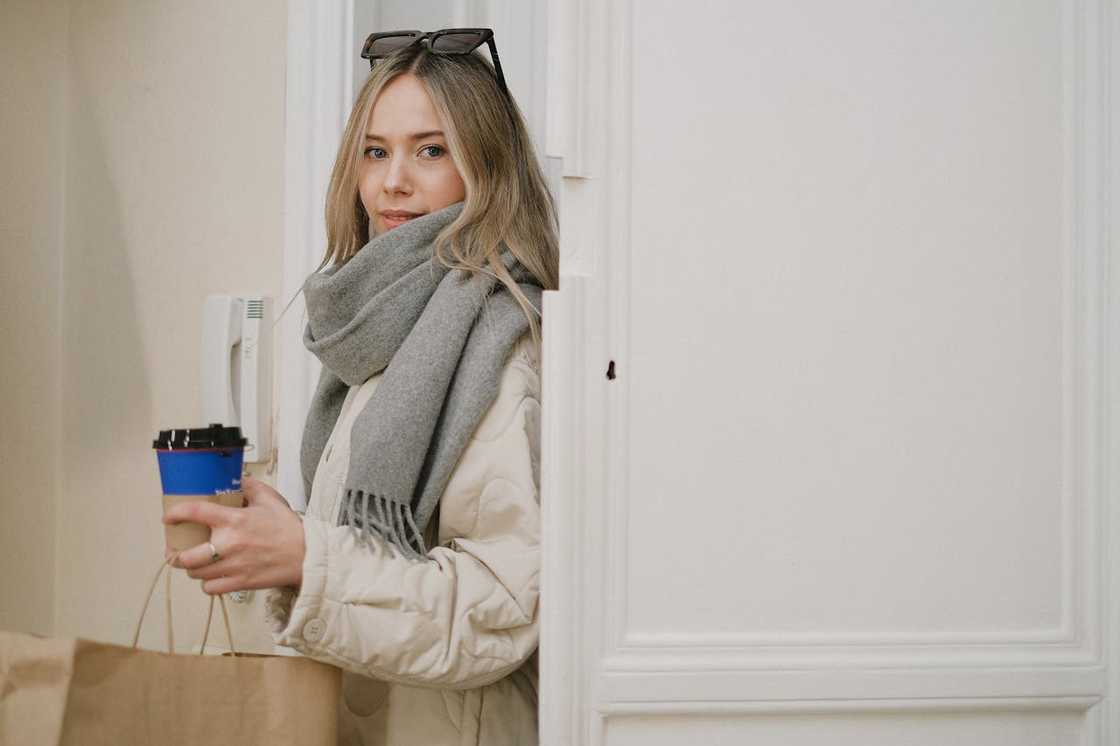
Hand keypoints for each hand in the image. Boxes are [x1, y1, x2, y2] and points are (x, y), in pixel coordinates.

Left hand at [162, 474, 305, 595]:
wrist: (307, 555)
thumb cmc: (289, 529)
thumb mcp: (271, 500)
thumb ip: (250, 487)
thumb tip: (237, 480)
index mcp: (234, 520)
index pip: (195, 513)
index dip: (176, 514)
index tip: (169, 518)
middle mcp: (228, 544)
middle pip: (185, 557)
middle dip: (175, 556)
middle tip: (176, 552)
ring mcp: (232, 566)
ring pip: (196, 574)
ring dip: (193, 569)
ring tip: (197, 564)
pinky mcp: (239, 583)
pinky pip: (210, 589)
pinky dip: (208, 584)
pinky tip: (214, 577)